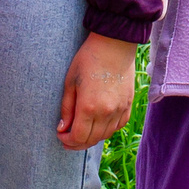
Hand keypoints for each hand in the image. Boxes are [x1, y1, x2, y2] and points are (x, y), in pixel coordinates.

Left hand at [57, 31, 136, 149]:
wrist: (114, 45)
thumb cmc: (88, 60)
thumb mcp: (70, 82)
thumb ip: (67, 108)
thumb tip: (63, 128)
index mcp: (88, 107)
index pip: (78, 137)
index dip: (67, 141)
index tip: (60, 135)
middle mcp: (106, 113)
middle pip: (91, 140)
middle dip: (77, 143)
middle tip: (67, 138)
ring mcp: (119, 110)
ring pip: (104, 136)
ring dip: (91, 138)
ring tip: (81, 131)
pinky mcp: (128, 105)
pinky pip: (117, 127)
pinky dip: (106, 130)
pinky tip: (98, 124)